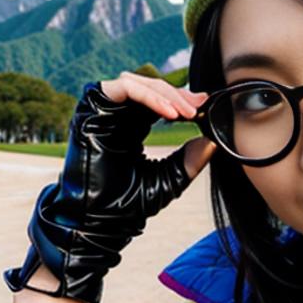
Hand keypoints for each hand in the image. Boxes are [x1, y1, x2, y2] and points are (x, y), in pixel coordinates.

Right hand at [3, 73, 215, 302]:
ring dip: (165, 94)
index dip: (181, 100)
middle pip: (148, 87)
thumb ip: (189, 160)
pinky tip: (170, 114)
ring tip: (187, 113)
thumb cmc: (126, 204)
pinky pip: (123, 88)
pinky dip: (149, 97)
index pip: (157, 101)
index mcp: (130, 127)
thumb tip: (212, 140)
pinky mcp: (90, 109)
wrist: (97, 220)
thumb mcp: (169, 179)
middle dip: (177, 95)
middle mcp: (115, 115)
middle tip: (199, 107)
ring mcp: (101, 111)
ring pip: (136, 82)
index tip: (205, 107)